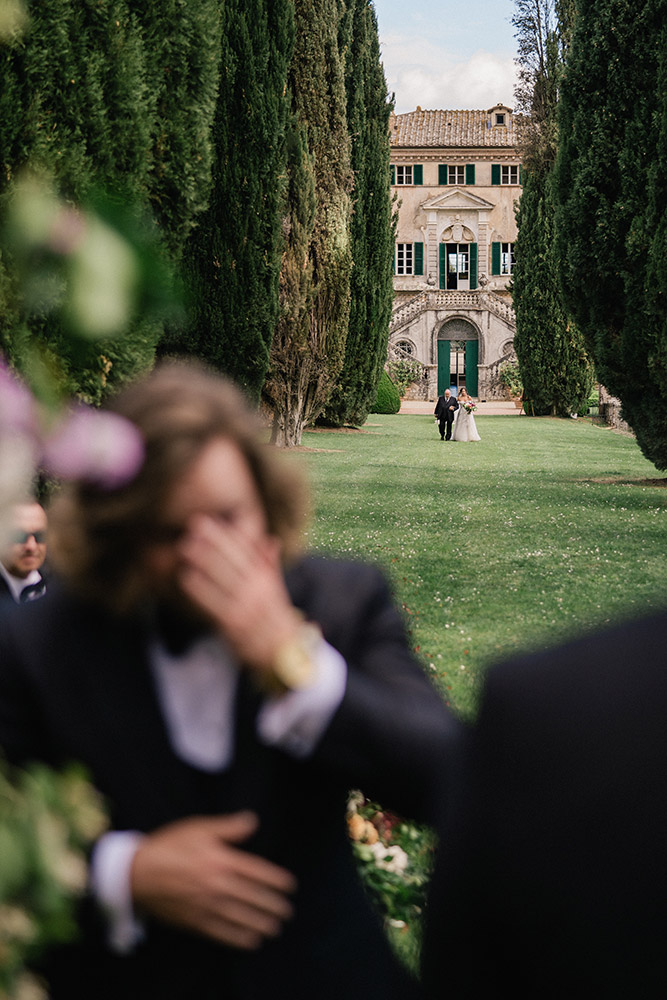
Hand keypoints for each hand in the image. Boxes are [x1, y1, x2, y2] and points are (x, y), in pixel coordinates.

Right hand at [130, 812, 296, 948]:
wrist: (137, 873)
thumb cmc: (169, 846)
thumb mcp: (199, 827)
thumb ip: (228, 827)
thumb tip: (253, 821)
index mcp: (222, 860)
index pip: (258, 872)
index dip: (276, 880)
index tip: (290, 886)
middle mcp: (218, 885)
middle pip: (254, 898)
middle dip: (273, 906)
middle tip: (287, 912)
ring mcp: (207, 906)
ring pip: (242, 918)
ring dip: (261, 924)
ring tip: (275, 928)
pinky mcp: (195, 921)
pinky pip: (223, 933)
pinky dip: (239, 938)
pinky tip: (251, 941)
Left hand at [177, 514, 301, 673]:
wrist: (284, 652)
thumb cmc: (276, 619)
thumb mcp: (276, 590)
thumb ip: (270, 565)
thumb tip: (270, 539)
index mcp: (265, 579)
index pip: (244, 552)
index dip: (226, 535)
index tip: (211, 521)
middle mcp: (257, 590)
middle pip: (231, 560)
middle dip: (212, 542)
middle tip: (193, 526)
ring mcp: (245, 606)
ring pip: (222, 578)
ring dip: (203, 561)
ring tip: (185, 546)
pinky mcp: (234, 624)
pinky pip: (214, 603)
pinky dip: (200, 590)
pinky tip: (186, 577)